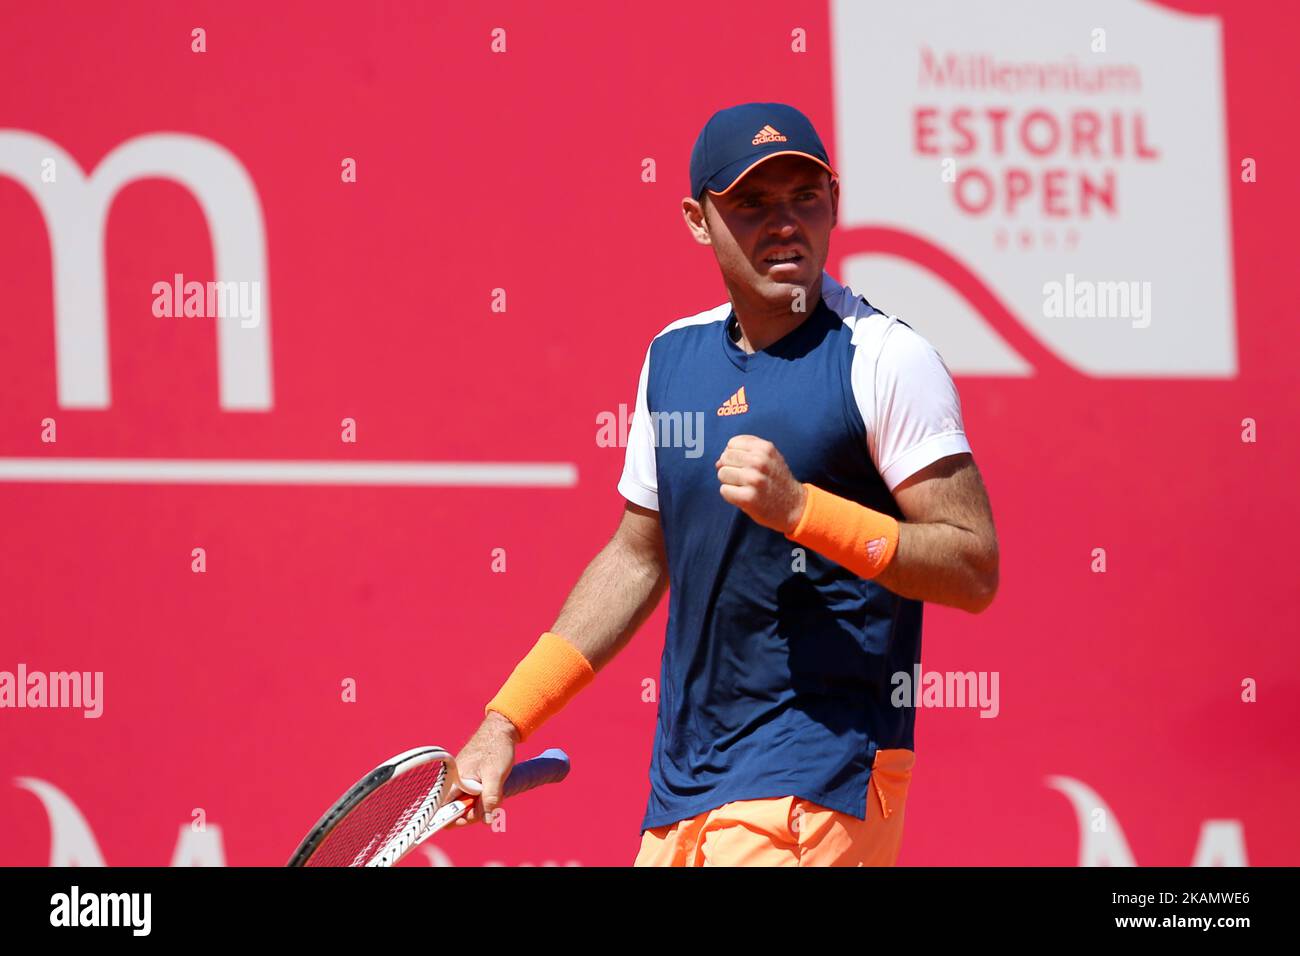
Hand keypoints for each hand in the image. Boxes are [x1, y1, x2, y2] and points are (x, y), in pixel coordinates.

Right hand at [447, 711, 518, 826]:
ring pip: (467, 802)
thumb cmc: (496, 749)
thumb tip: (487, 820)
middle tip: (492, 804)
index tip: (472, 818)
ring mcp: (461, 780)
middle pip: (457, 809)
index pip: (443, 810)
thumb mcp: (495, 776)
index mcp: (453, 781)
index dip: (455, 819)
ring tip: (495, 791)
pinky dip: (483, 796)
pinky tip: (494, 788)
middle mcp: (453, 782)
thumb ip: (489, 799)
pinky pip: (473, 795)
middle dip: (474, 812)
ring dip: (481, 804)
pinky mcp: (469, 778)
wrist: (502, 729)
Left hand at [714, 435, 806, 533]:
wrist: (794, 506)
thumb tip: (718, 462)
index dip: (735, 454)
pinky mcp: (748, 498)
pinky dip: (730, 495)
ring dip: (729, 481)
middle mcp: (760, 461)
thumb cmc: (777, 480)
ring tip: (744, 487)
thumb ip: (746, 451)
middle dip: (730, 467)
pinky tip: (743, 496)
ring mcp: (754, 480)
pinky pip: (724, 490)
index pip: (732, 443)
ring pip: (722, 473)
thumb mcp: (770, 457)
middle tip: (744, 478)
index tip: (744, 464)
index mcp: (765, 448)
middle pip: (725, 457)